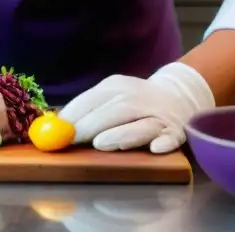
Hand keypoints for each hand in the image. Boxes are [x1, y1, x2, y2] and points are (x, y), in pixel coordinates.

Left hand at [59, 62, 215, 152]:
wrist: (178, 95)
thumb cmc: (133, 101)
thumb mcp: (110, 95)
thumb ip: (87, 109)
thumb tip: (56, 126)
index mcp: (116, 86)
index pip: (92, 99)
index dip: (73, 115)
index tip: (56, 131)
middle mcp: (137, 97)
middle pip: (114, 111)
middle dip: (91, 126)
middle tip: (72, 141)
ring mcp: (158, 115)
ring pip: (141, 123)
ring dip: (122, 134)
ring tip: (101, 143)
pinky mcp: (176, 131)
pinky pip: (170, 137)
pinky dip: (164, 142)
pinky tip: (155, 148)